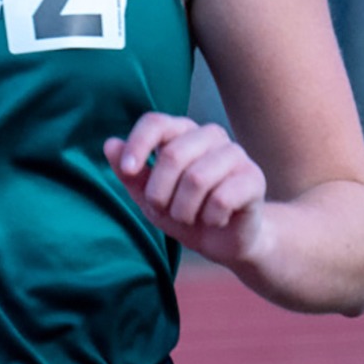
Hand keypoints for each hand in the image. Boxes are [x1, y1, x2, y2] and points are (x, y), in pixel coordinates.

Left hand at [105, 113, 268, 269]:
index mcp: (183, 133)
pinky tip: (215, 220)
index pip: (156, 122)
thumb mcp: (150, 198)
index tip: (127, 170)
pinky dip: (210, 218)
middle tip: (165, 210)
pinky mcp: (254, 178)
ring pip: (197, 179)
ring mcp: (235, 154)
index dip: (138, 144)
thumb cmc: (186, 212)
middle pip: (173, 155)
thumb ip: (131, 174)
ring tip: (190, 217)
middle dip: (160, 193)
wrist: (226, 241)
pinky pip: (221, 198)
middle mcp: (210, 135)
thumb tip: (109, 144)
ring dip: (185, 210)